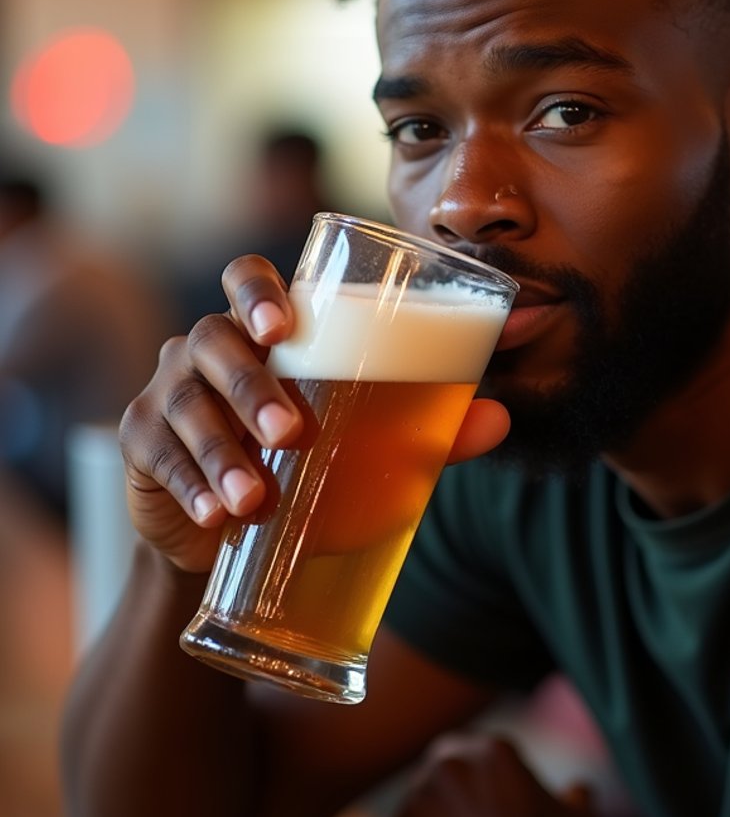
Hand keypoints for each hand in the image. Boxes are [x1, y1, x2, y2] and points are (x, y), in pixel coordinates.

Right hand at [118, 255, 510, 575]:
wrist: (235, 536)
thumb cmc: (309, 463)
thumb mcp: (367, 440)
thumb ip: (429, 423)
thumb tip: (501, 418)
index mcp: (265, 332)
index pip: (247, 279)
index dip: (259, 291)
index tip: (285, 324)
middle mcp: (209, 349)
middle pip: (213, 340)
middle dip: (250, 384)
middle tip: (291, 432)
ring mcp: (167, 392)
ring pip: (183, 402)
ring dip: (220, 450)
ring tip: (254, 498)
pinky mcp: (141, 444)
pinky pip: (157, 454)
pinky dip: (190, 486)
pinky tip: (214, 517)